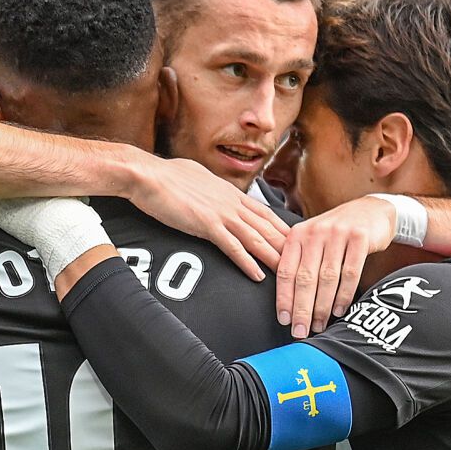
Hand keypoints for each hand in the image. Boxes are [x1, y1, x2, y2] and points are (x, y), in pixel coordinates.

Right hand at [130, 158, 287, 284]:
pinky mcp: (206, 224)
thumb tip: (215, 192)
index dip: (282, 229)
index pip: (264, 213)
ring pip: (256, 238)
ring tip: (290, 275)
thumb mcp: (199, 179)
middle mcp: (231, 202)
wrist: (146, 174)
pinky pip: (232, 247)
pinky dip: (247, 262)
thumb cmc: (166, 176)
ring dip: (275, 258)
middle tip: (304, 264)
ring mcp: (221, 213)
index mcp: (230, 192)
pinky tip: (257, 275)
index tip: (296, 242)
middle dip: (287, 247)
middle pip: (267, 228)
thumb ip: (212, 190)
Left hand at [276, 196, 399, 337]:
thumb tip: (287, 300)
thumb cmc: (338, 232)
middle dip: (302, 309)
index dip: (284, 298)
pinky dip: (344, 295)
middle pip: (306, 278)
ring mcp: (338, 234)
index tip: (284, 320)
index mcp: (298, 234)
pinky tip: (339, 310)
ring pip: (328, 278)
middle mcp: (315, 232)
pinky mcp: (360, 238)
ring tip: (319, 325)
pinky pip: (350, 273)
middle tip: (300, 331)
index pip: (286, 271)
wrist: (372, 211)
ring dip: (322, 306)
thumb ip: (299, 261)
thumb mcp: (314, 240)